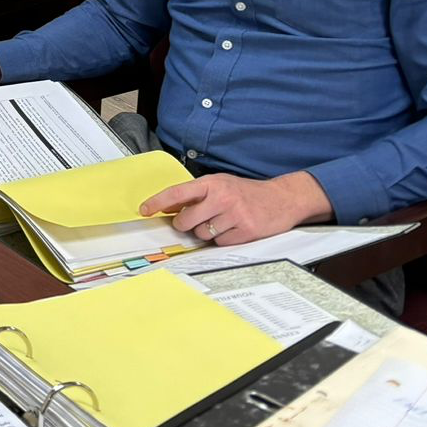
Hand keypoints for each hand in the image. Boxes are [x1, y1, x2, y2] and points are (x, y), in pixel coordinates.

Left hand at [139, 171, 333, 245]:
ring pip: (202, 234)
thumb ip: (197, 195)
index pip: (177, 193)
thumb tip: (169, 208)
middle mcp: (222, 197)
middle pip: (186, 221)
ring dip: (207, 232)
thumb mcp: (220, 184)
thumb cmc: (246, 192)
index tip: (144, 210)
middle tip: (196, 221)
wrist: (282, 198)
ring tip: (222, 222)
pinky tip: (233, 229)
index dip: (157, 202)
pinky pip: (220, 243)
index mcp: (212, 183)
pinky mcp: (246, 231)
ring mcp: (235, 215)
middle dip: (185, 225)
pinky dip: (223, 239)